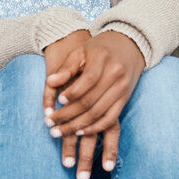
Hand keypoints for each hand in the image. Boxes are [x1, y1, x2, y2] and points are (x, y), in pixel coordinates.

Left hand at [45, 30, 144, 178]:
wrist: (128, 46)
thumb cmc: (98, 48)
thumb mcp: (80, 51)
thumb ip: (66, 68)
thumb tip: (50, 82)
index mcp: (103, 59)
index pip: (88, 80)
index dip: (73, 92)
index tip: (58, 100)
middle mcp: (116, 75)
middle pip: (91, 101)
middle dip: (68, 115)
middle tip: (50, 124)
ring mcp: (122, 89)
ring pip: (99, 114)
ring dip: (78, 126)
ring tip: (59, 132)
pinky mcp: (125, 99)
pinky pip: (110, 119)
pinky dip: (94, 128)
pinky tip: (80, 131)